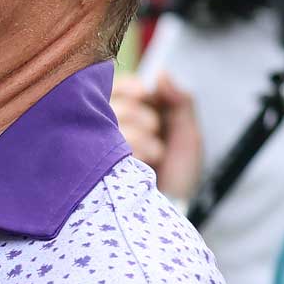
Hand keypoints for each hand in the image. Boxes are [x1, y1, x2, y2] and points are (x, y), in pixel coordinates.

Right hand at [112, 71, 203, 202]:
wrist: (174, 209)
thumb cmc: (177, 174)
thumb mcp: (187, 134)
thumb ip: (180, 101)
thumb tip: (161, 73)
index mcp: (129, 115)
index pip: (115, 86)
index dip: (129, 86)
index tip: (144, 94)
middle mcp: (108, 129)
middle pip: (116, 104)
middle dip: (144, 117)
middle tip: (155, 133)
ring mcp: (99, 147)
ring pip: (116, 124)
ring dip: (144, 140)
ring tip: (155, 157)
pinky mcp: (95, 167)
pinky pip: (112, 146)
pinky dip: (137, 154)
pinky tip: (143, 166)